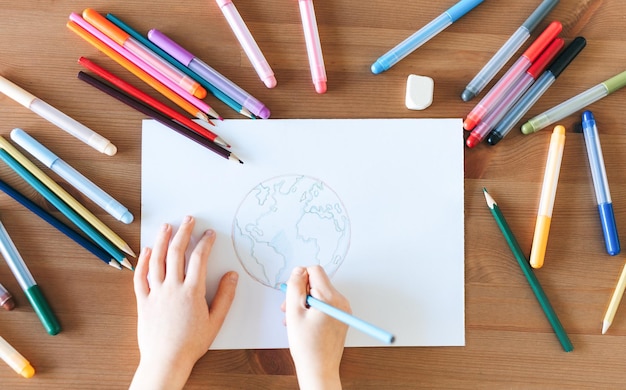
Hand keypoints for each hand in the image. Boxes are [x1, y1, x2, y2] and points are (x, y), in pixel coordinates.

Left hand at [130, 216, 237, 389]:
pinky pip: (140, 277)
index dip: (205, 243)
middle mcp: (172, 288)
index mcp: (192, 291)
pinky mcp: (143, 301)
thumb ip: (225, 296)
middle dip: (183, 232)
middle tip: (188, 219)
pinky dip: (143, 262)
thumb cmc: (192, 343)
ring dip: (162, 240)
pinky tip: (147, 251)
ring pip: (157, 260)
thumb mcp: (215, 321)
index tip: (209, 234)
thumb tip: (232, 276)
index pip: (199, 258)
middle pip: (177, 252)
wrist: (166, 360)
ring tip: (166, 226)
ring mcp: (155, 293)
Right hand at [283, 266, 349, 389]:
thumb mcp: (294, 312)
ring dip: (304, 302)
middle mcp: (341, 301)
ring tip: (294, 318)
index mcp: (331, 297)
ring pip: (320, 294)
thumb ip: (294, 287)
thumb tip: (298, 270)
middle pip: (317, 282)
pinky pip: (325, 304)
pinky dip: (313, 309)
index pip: (315, 270)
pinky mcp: (341, 317)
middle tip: (288, 308)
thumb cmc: (307, 346)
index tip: (292, 293)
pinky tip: (303, 323)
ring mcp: (343, 310)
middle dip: (301, 292)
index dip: (300, 278)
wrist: (319, 370)